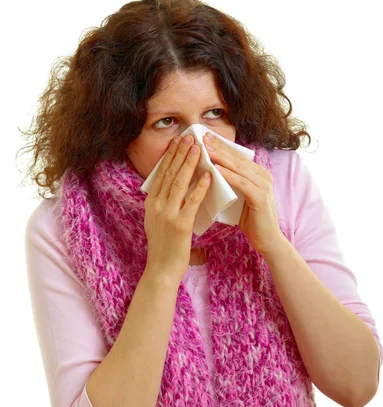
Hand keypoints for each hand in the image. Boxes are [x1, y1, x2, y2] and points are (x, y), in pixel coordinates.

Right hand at [141, 135, 211, 279]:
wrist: (162, 269)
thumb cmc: (165, 246)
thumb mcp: (158, 220)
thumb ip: (164, 202)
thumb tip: (173, 185)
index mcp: (151, 203)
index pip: (161, 173)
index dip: (170, 156)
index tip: (178, 141)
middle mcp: (156, 205)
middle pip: (169, 173)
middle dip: (180, 153)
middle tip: (190, 137)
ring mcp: (167, 214)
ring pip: (178, 183)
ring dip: (189, 164)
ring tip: (198, 149)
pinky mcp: (180, 225)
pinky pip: (191, 201)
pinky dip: (199, 187)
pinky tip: (207, 176)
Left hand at [203, 132, 284, 254]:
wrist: (267, 240)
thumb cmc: (250, 220)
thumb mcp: (239, 197)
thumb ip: (230, 184)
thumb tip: (208, 173)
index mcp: (257, 174)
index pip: (236, 156)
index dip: (220, 145)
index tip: (203, 137)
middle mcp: (263, 175)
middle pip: (236, 158)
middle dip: (218, 146)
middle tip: (201, 137)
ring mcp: (264, 185)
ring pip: (238, 168)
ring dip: (220, 157)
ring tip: (204, 148)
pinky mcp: (261, 197)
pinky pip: (242, 183)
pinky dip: (228, 175)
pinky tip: (216, 169)